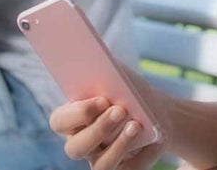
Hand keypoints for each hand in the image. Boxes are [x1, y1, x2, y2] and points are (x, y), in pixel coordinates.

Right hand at [49, 66, 173, 169]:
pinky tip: (141, 133)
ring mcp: (99, 159)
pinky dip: (134, 154)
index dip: (77, 114)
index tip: (101, 100)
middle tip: (120, 110)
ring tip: (135, 124)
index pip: (59, 122)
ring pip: (100, 164)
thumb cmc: (129, 91)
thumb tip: (95, 59)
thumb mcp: (119, 76)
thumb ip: (105, 69)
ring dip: (118, 144)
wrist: (157, 112)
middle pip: (75, 148)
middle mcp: (81, 142)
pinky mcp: (120, 168)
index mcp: (72, 118)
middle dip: (98, 129)